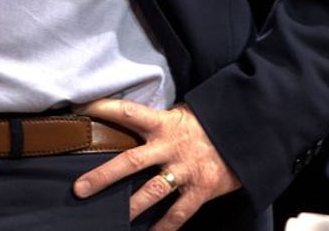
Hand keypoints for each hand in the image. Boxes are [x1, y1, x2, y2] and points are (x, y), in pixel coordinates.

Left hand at [72, 98, 241, 229]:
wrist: (248, 131)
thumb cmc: (211, 122)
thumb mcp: (183, 113)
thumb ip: (159, 121)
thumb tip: (129, 123)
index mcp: (164, 124)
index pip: (128, 112)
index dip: (104, 109)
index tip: (81, 109)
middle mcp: (171, 147)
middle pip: (130, 161)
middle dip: (103, 176)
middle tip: (80, 189)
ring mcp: (186, 170)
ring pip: (151, 192)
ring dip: (128, 207)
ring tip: (108, 220)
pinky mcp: (201, 189)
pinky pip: (178, 213)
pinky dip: (163, 227)